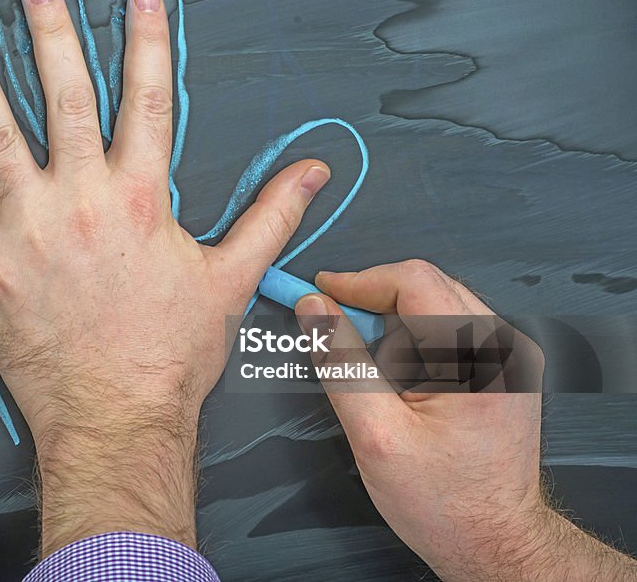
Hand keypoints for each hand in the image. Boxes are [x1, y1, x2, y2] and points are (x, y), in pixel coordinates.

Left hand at [0, 0, 330, 554]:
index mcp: (142, 199)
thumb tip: (311, 172)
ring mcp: (28, 229)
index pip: (147, 101)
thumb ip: (271, 216)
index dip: (146, 43)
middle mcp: (82, 200)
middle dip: (52, 34)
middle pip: (65, 99)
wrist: (118, 417)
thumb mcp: (232, 279)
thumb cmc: (170, 354)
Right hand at [297, 260, 636, 579]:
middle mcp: (503, 347)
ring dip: (391, 323)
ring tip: (372, 371)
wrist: (494, 541)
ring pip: (435, 302)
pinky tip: (398, 376)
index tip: (320, 292)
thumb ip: (341, 362)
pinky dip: (412, 339)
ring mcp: (508, 354)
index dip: (358, 281)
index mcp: (479, 357)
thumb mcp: (375, 434)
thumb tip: (314, 310)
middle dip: (371, 302)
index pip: (414, 281)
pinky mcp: (502, 365)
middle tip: (332, 326)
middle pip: (425, 285)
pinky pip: (448, 326)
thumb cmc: (447, 503)